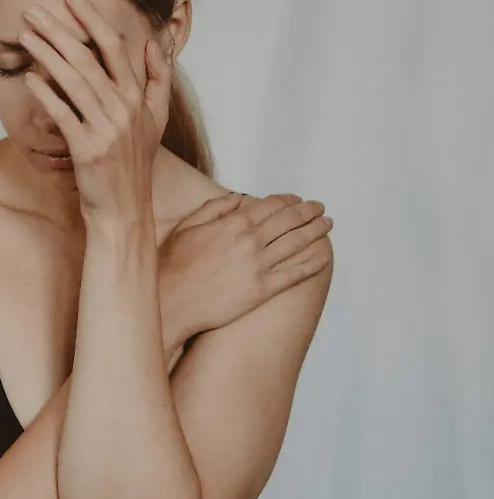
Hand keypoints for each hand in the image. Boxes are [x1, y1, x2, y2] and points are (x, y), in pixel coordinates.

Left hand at [20, 0, 172, 223]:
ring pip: (74, 80)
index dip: (93, 19)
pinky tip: (29, 77)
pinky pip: (63, 113)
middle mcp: (125, 108)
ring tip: (26, 35)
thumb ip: (159, 80)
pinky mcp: (88, 149)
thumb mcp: (156, 120)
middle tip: (35, 11)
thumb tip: (155, 45)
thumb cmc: (133, 165)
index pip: (115, 47)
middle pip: (89, 58)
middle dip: (59, 30)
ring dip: (47, 54)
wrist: (124, 210)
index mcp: (138, 97)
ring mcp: (107, 128)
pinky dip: (46, 93)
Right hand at [159, 192, 334, 351]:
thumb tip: (240, 197)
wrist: (171, 301)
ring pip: (297, 243)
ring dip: (316, 231)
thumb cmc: (173, 264)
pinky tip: (324, 258)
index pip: (272, 205)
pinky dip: (313, 264)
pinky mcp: (262, 290)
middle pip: (290, 220)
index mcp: (233, 223)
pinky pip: (295, 274)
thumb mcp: (187, 226)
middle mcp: (250, 241)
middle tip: (320, 208)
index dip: (289, 200)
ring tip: (327, 225)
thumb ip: (215, 208)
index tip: (298, 200)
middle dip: (309, 211)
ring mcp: (258, 266)